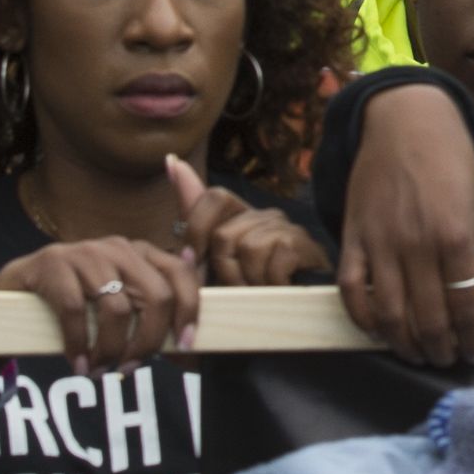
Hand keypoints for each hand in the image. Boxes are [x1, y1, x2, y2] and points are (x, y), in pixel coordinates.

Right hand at [0, 235, 198, 374]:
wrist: (12, 291)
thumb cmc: (75, 302)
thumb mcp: (114, 301)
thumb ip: (148, 314)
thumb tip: (189, 346)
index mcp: (141, 253)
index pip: (181, 275)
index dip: (189, 311)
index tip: (186, 346)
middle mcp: (118, 247)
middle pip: (156, 296)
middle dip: (149, 340)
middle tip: (132, 367)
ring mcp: (85, 252)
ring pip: (117, 308)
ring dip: (111, 349)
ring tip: (100, 370)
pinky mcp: (52, 264)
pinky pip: (75, 311)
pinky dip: (79, 345)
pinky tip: (77, 363)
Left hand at [174, 155, 328, 286]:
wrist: (292, 313)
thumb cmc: (247, 287)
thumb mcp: (212, 255)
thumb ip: (193, 213)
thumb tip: (170, 159)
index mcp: (240, 216)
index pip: (213, 196)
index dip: (197, 229)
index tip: (194, 260)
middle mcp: (264, 214)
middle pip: (224, 234)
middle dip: (223, 270)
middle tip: (236, 287)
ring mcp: (285, 227)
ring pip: (247, 250)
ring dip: (247, 282)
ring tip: (258, 292)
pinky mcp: (302, 244)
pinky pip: (271, 263)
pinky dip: (269, 284)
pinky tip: (278, 289)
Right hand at [332, 86, 473, 365]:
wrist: (403, 122)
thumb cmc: (451, 159)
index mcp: (454, 234)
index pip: (465, 302)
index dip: (471, 335)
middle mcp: (415, 244)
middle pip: (426, 316)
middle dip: (439, 347)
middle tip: (446, 360)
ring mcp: (378, 243)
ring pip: (387, 313)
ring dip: (403, 343)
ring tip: (416, 354)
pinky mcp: (351, 238)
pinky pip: (351, 291)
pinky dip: (361, 318)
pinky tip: (376, 331)